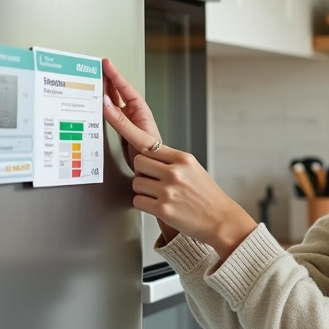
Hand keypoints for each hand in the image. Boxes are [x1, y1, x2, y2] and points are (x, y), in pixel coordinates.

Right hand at [101, 58, 161, 171]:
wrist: (153, 169)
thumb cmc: (154, 153)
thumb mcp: (137, 136)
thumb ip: (120, 121)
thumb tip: (106, 104)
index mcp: (140, 110)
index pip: (125, 88)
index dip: (115, 75)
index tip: (106, 64)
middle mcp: (133, 113)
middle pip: (117, 92)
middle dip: (107, 79)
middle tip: (96, 68)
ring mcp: (126, 121)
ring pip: (112, 102)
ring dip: (103, 91)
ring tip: (93, 80)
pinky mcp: (120, 129)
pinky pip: (108, 114)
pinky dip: (101, 107)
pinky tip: (94, 103)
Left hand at [102, 82, 256, 259]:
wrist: (221, 220)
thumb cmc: (206, 195)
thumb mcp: (193, 169)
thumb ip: (170, 159)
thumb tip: (147, 155)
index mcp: (182, 158)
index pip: (145, 139)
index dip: (123, 124)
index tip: (107, 108)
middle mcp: (175, 172)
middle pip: (138, 162)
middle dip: (143, 171)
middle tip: (158, 181)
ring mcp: (168, 190)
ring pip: (136, 182)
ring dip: (144, 190)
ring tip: (163, 195)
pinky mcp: (163, 209)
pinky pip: (138, 201)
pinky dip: (146, 204)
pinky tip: (161, 206)